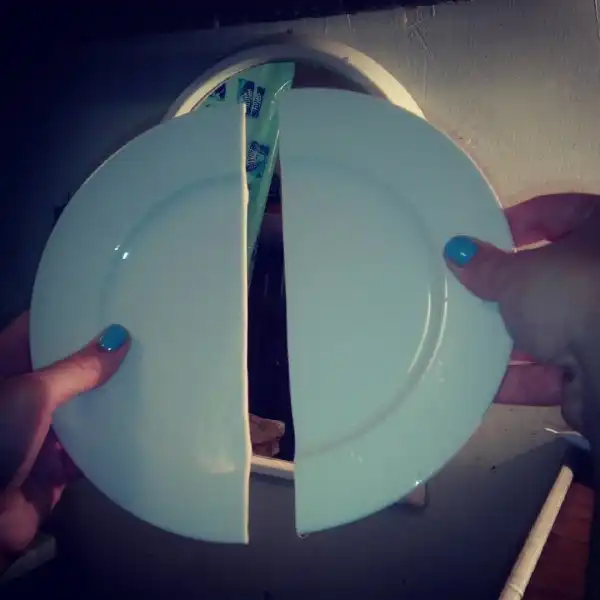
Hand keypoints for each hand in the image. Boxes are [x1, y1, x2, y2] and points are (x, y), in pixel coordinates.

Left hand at [0, 315, 129, 569]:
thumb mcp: (31, 394)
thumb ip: (76, 369)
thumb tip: (119, 338)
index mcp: (5, 369)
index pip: (39, 330)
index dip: (70, 316)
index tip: (110, 304)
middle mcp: (22, 397)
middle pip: (65, 370)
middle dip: (98, 358)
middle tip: (143, 337)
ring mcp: (39, 433)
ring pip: (80, 410)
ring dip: (108, 399)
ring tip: (150, 374)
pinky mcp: (54, 468)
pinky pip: (89, 449)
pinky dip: (110, 441)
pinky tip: (141, 424)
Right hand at [444, 193, 599, 440]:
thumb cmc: (571, 296)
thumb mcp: (517, 275)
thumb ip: (485, 265)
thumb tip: (456, 250)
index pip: (558, 211)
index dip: (517, 222)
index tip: (482, 240)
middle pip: (553, 276)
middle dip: (510, 290)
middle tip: (474, 291)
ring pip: (552, 326)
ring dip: (513, 338)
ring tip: (471, 341)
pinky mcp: (599, 368)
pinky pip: (555, 370)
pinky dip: (523, 377)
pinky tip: (488, 383)